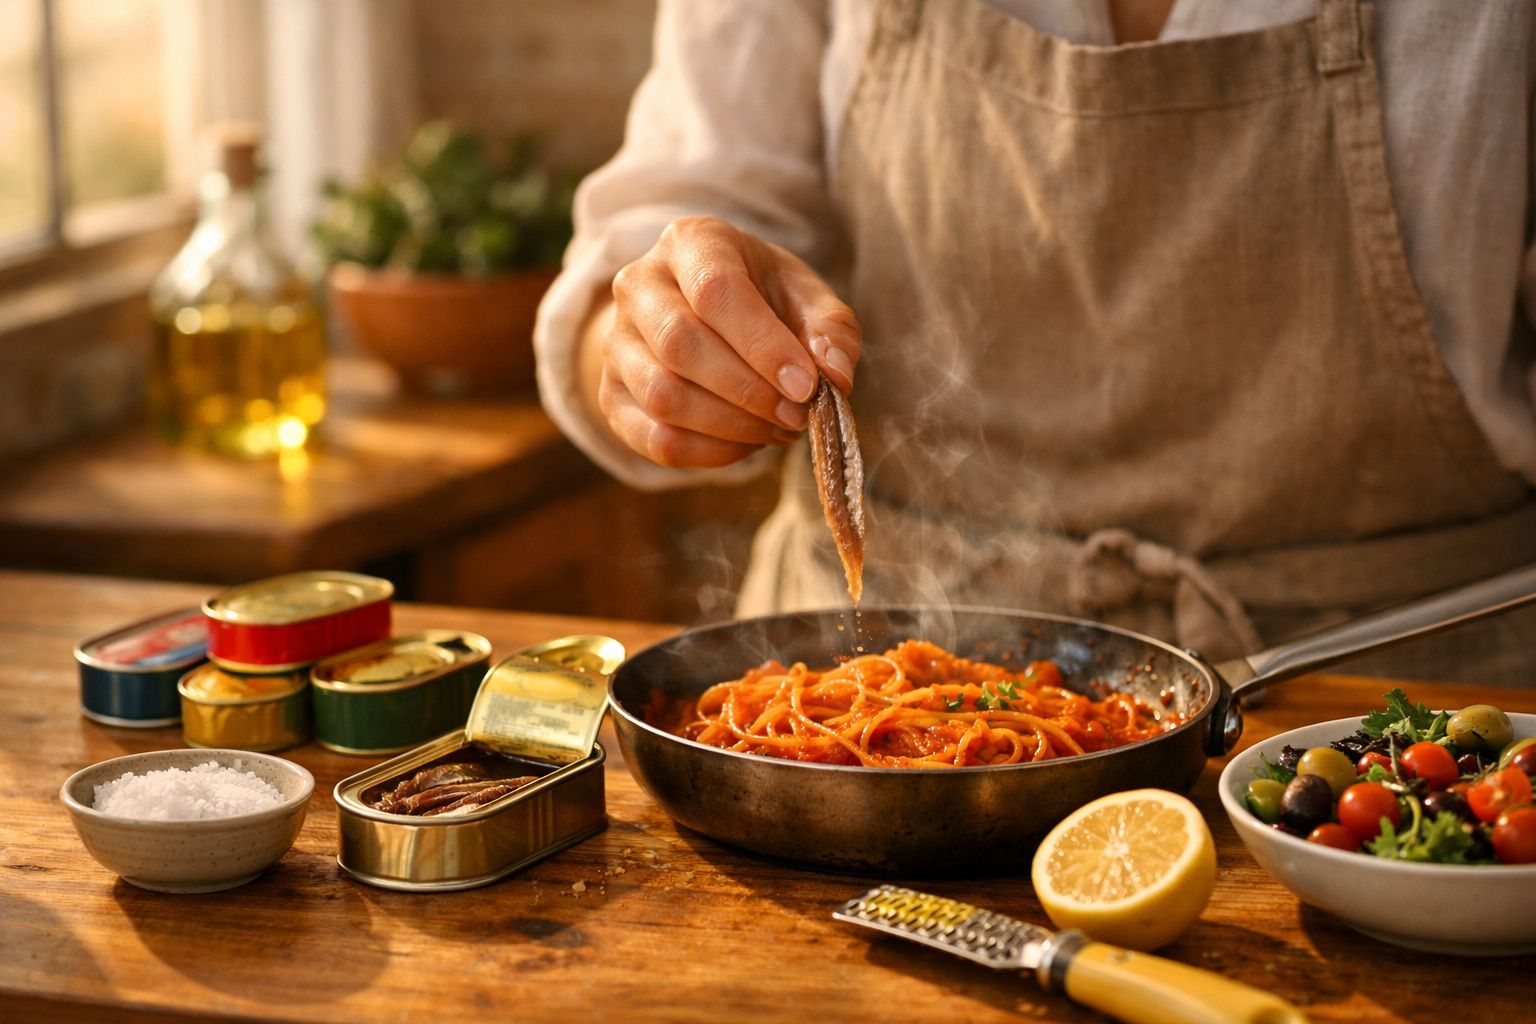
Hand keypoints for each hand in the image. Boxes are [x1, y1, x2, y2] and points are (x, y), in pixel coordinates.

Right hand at [590, 215, 859, 467]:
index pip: (716, 290)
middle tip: (798, 415)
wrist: (702, 317)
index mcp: (691, 243)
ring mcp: (617, 341)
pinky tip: (747, 443)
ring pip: (664, 396)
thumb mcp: (805, 296)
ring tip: (779, 429)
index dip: (763, 345)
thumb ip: (831, 329)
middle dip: (749, 391)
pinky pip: (655, 438)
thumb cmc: (762, 300)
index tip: (807, 386)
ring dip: (732, 426)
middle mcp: (639, 284)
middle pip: (681, 344)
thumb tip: (835, 375)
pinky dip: (710, 453)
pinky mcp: (611, 394)